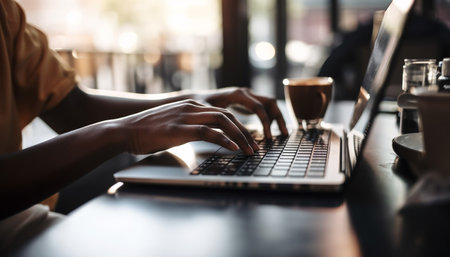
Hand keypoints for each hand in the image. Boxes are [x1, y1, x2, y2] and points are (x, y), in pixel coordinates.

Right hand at [113, 99, 258, 154]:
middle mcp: (191, 107)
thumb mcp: (173, 125)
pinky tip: (234, 149)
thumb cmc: (146, 132)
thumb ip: (189, 127)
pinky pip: (209, 132)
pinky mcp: (179, 128)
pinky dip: (225, 140)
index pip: (222, 113)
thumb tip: (203, 137)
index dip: (239, 126)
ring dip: (240, 136)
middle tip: (255, 147)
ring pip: (222, 121)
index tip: (249, 140)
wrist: (124, 130)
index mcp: (191, 105)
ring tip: (250, 150)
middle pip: (227, 116)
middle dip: (245, 132)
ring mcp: (185, 116)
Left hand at [196, 87, 288, 138]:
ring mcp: (246, 95)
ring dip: (274, 118)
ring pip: (268, 104)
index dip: (265, 123)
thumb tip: (231, 136)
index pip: (258, 107)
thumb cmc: (199, 106)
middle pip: (269, 102)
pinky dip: (267, 118)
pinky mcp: (245, 101)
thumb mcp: (208, 113)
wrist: (193, 98)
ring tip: (280, 134)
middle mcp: (244, 92)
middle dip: (278, 118)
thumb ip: (221, 122)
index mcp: (237, 94)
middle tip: (283, 135)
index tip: (267, 137)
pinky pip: (262, 108)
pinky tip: (266, 131)